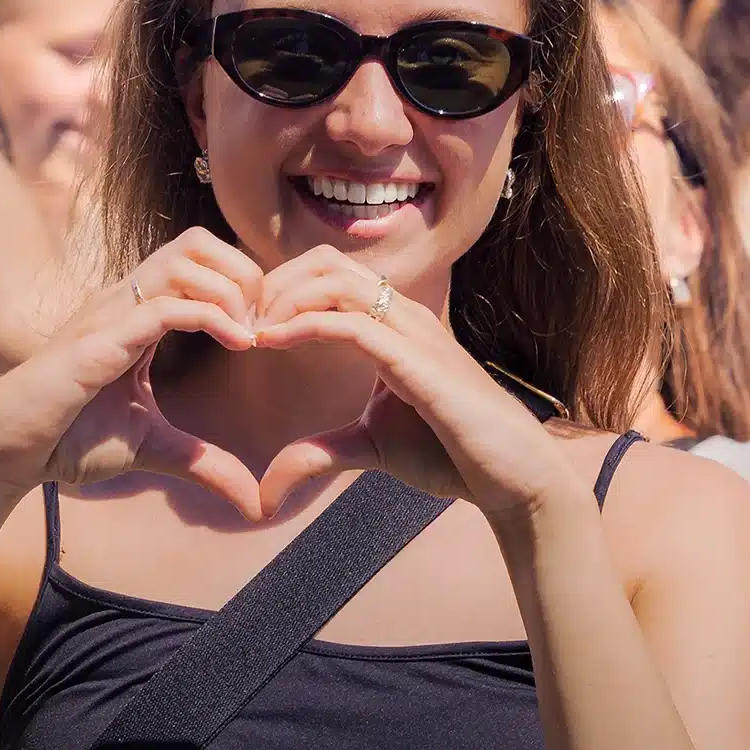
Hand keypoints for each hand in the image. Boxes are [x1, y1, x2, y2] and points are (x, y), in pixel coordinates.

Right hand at [0, 228, 266, 520]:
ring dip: (231, 291)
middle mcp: (124, 301)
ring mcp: (109, 315)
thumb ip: (202, 461)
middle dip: (244, 273)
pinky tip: (239, 344)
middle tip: (265, 325)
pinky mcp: (97, 342)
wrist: (5, 455)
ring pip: (183, 261)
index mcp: (137, 313)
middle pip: (197, 243)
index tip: (268, 331)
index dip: (242, 282)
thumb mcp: (152, 447)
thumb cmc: (67, 440)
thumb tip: (252, 499)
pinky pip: (163, 307)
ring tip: (251, 334)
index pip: (199, 259)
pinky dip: (210, 316)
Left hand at [253, 246, 574, 525]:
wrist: (510, 476)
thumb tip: (268, 486)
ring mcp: (412, 331)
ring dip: (282, 298)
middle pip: (325, 263)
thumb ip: (319, 451)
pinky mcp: (416, 360)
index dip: (280, 289)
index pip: (329, 274)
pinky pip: (351, 323)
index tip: (245, 324)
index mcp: (394, 323)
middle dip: (273, 283)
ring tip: (249, 329)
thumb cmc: (452, 453)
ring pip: (335, 281)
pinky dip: (303, 324)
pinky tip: (270, 340)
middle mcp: (403, 315)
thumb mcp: (368, 447)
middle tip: (238, 321)